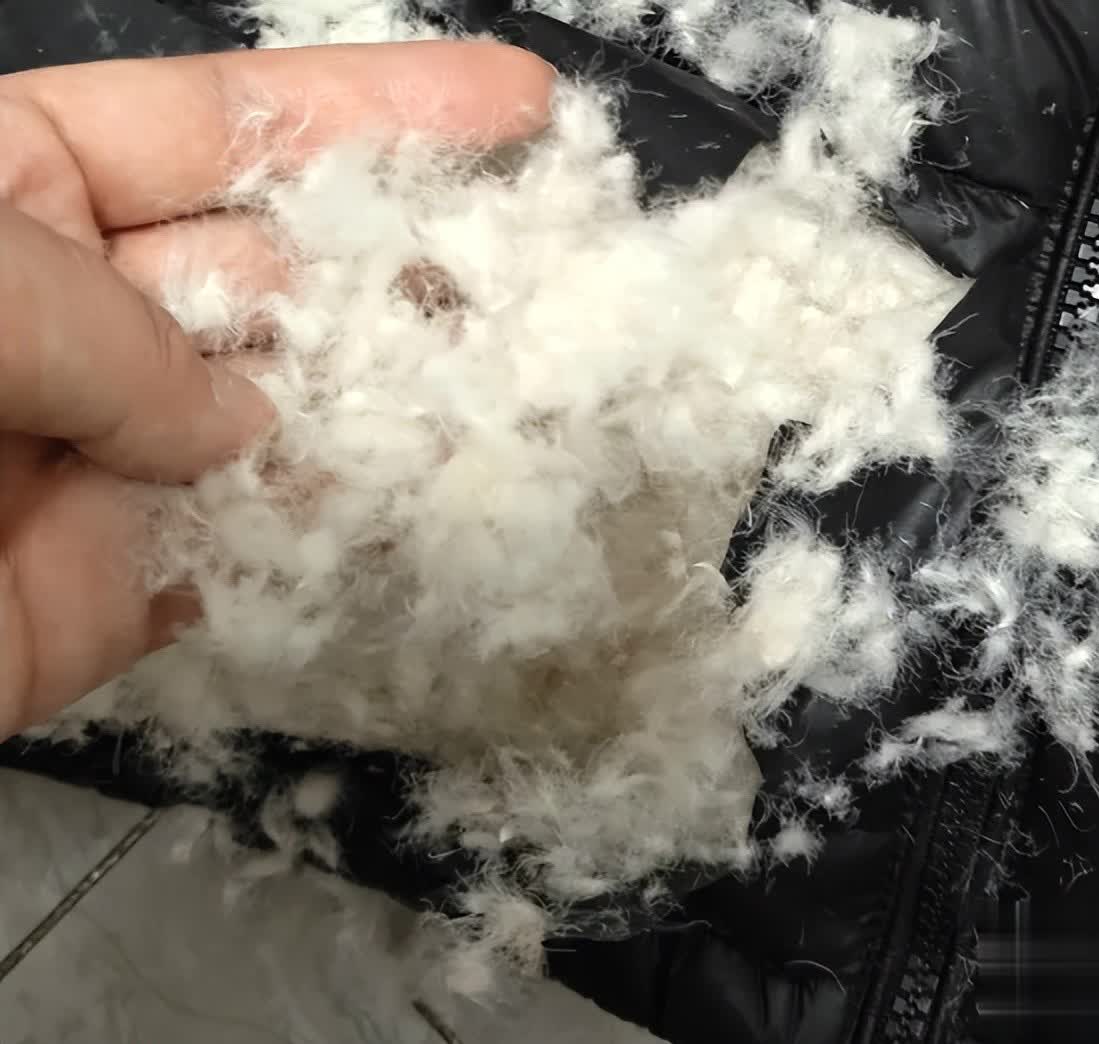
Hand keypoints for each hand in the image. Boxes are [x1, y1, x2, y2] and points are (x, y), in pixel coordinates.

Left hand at [0, 41, 554, 737]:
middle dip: (410, 272)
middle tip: (546, 278)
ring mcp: (101, 458)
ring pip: (288, 422)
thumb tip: (237, 422)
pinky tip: (438, 514)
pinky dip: (340, 542)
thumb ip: (102, 326)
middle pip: (282, 278)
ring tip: (530, 395)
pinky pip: (255, 556)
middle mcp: (71, 315)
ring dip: (401, 414)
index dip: (379, 113)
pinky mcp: (114, 592)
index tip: (518, 111)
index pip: (225, 128)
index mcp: (12, 190)